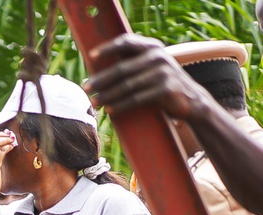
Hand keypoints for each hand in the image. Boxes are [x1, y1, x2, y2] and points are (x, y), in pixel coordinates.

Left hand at [84, 34, 209, 118]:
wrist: (191, 100)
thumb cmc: (161, 83)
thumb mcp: (150, 67)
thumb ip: (132, 62)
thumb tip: (97, 68)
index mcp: (152, 47)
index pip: (126, 42)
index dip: (108, 48)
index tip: (91, 57)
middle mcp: (158, 56)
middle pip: (122, 69)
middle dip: (101, 80)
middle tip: (85, 88)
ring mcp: (164, 72)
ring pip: (127, 86)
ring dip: (107, 95)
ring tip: (94, 102)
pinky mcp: (166, 89)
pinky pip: (137, 98)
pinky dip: (121, 105)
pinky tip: (110, 110)